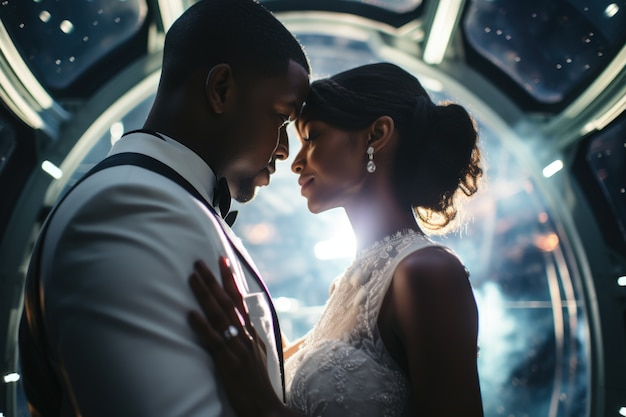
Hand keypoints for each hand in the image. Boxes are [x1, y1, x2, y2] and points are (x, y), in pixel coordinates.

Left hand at [187, 258, 283, 416]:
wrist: (266, 408)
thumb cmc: (258, 383)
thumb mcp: (258, 354)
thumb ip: (249, 336)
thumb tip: (243, 321)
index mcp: (251, 332)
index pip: (239, 299)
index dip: (230, 279)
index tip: (222, 260)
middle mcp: (246, 335)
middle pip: (227, 302)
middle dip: (212, 280)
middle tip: (199, 262)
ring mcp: (238, 348)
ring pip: (219, 316)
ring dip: (204, 295)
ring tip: (192, 279)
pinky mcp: (229, 363)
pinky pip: (214, 341)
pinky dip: (202, 326)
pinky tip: (190, 314)